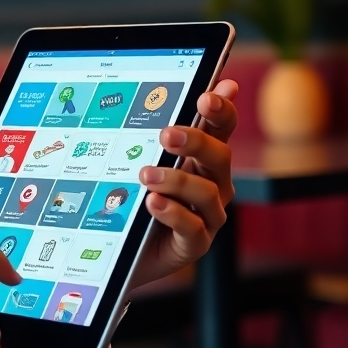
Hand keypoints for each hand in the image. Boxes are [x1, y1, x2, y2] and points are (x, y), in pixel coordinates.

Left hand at [131, 80, 237, 287]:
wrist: (126, 250)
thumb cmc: (141, 199)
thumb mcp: (146, 161)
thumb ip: (164, 134)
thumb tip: (178, 96)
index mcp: (204, 159)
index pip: (221, 128)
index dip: (221, 111)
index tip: (206, 98)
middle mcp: (214, 185)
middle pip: (220, 157)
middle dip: (195, 142)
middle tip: (166, 134)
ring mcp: (208, 216)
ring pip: (207, 193)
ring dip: (177, 180)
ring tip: (146, 175)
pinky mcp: (195, 244)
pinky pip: (192, 227)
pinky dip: (172, 213)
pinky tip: (152, 203)